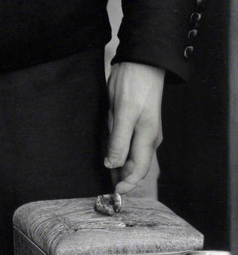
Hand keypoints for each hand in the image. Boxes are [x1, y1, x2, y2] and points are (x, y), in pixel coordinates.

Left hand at [105, 62, 164, 193]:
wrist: (140, 62)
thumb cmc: (134, 86)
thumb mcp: (124, 113)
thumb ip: (119, 141)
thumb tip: (113, 165)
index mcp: (147, 138)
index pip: (139, 169)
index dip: (128, 182)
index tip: (114, 192)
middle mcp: (148, 137)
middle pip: (136, 164)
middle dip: (124, 177)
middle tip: (107, 187)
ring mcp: (143, 129)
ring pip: (132, 154)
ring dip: (121, 165)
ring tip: (106, 175)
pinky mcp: (135, 120)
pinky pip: (128, 142)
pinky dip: (120, 152)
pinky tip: (109, 154)